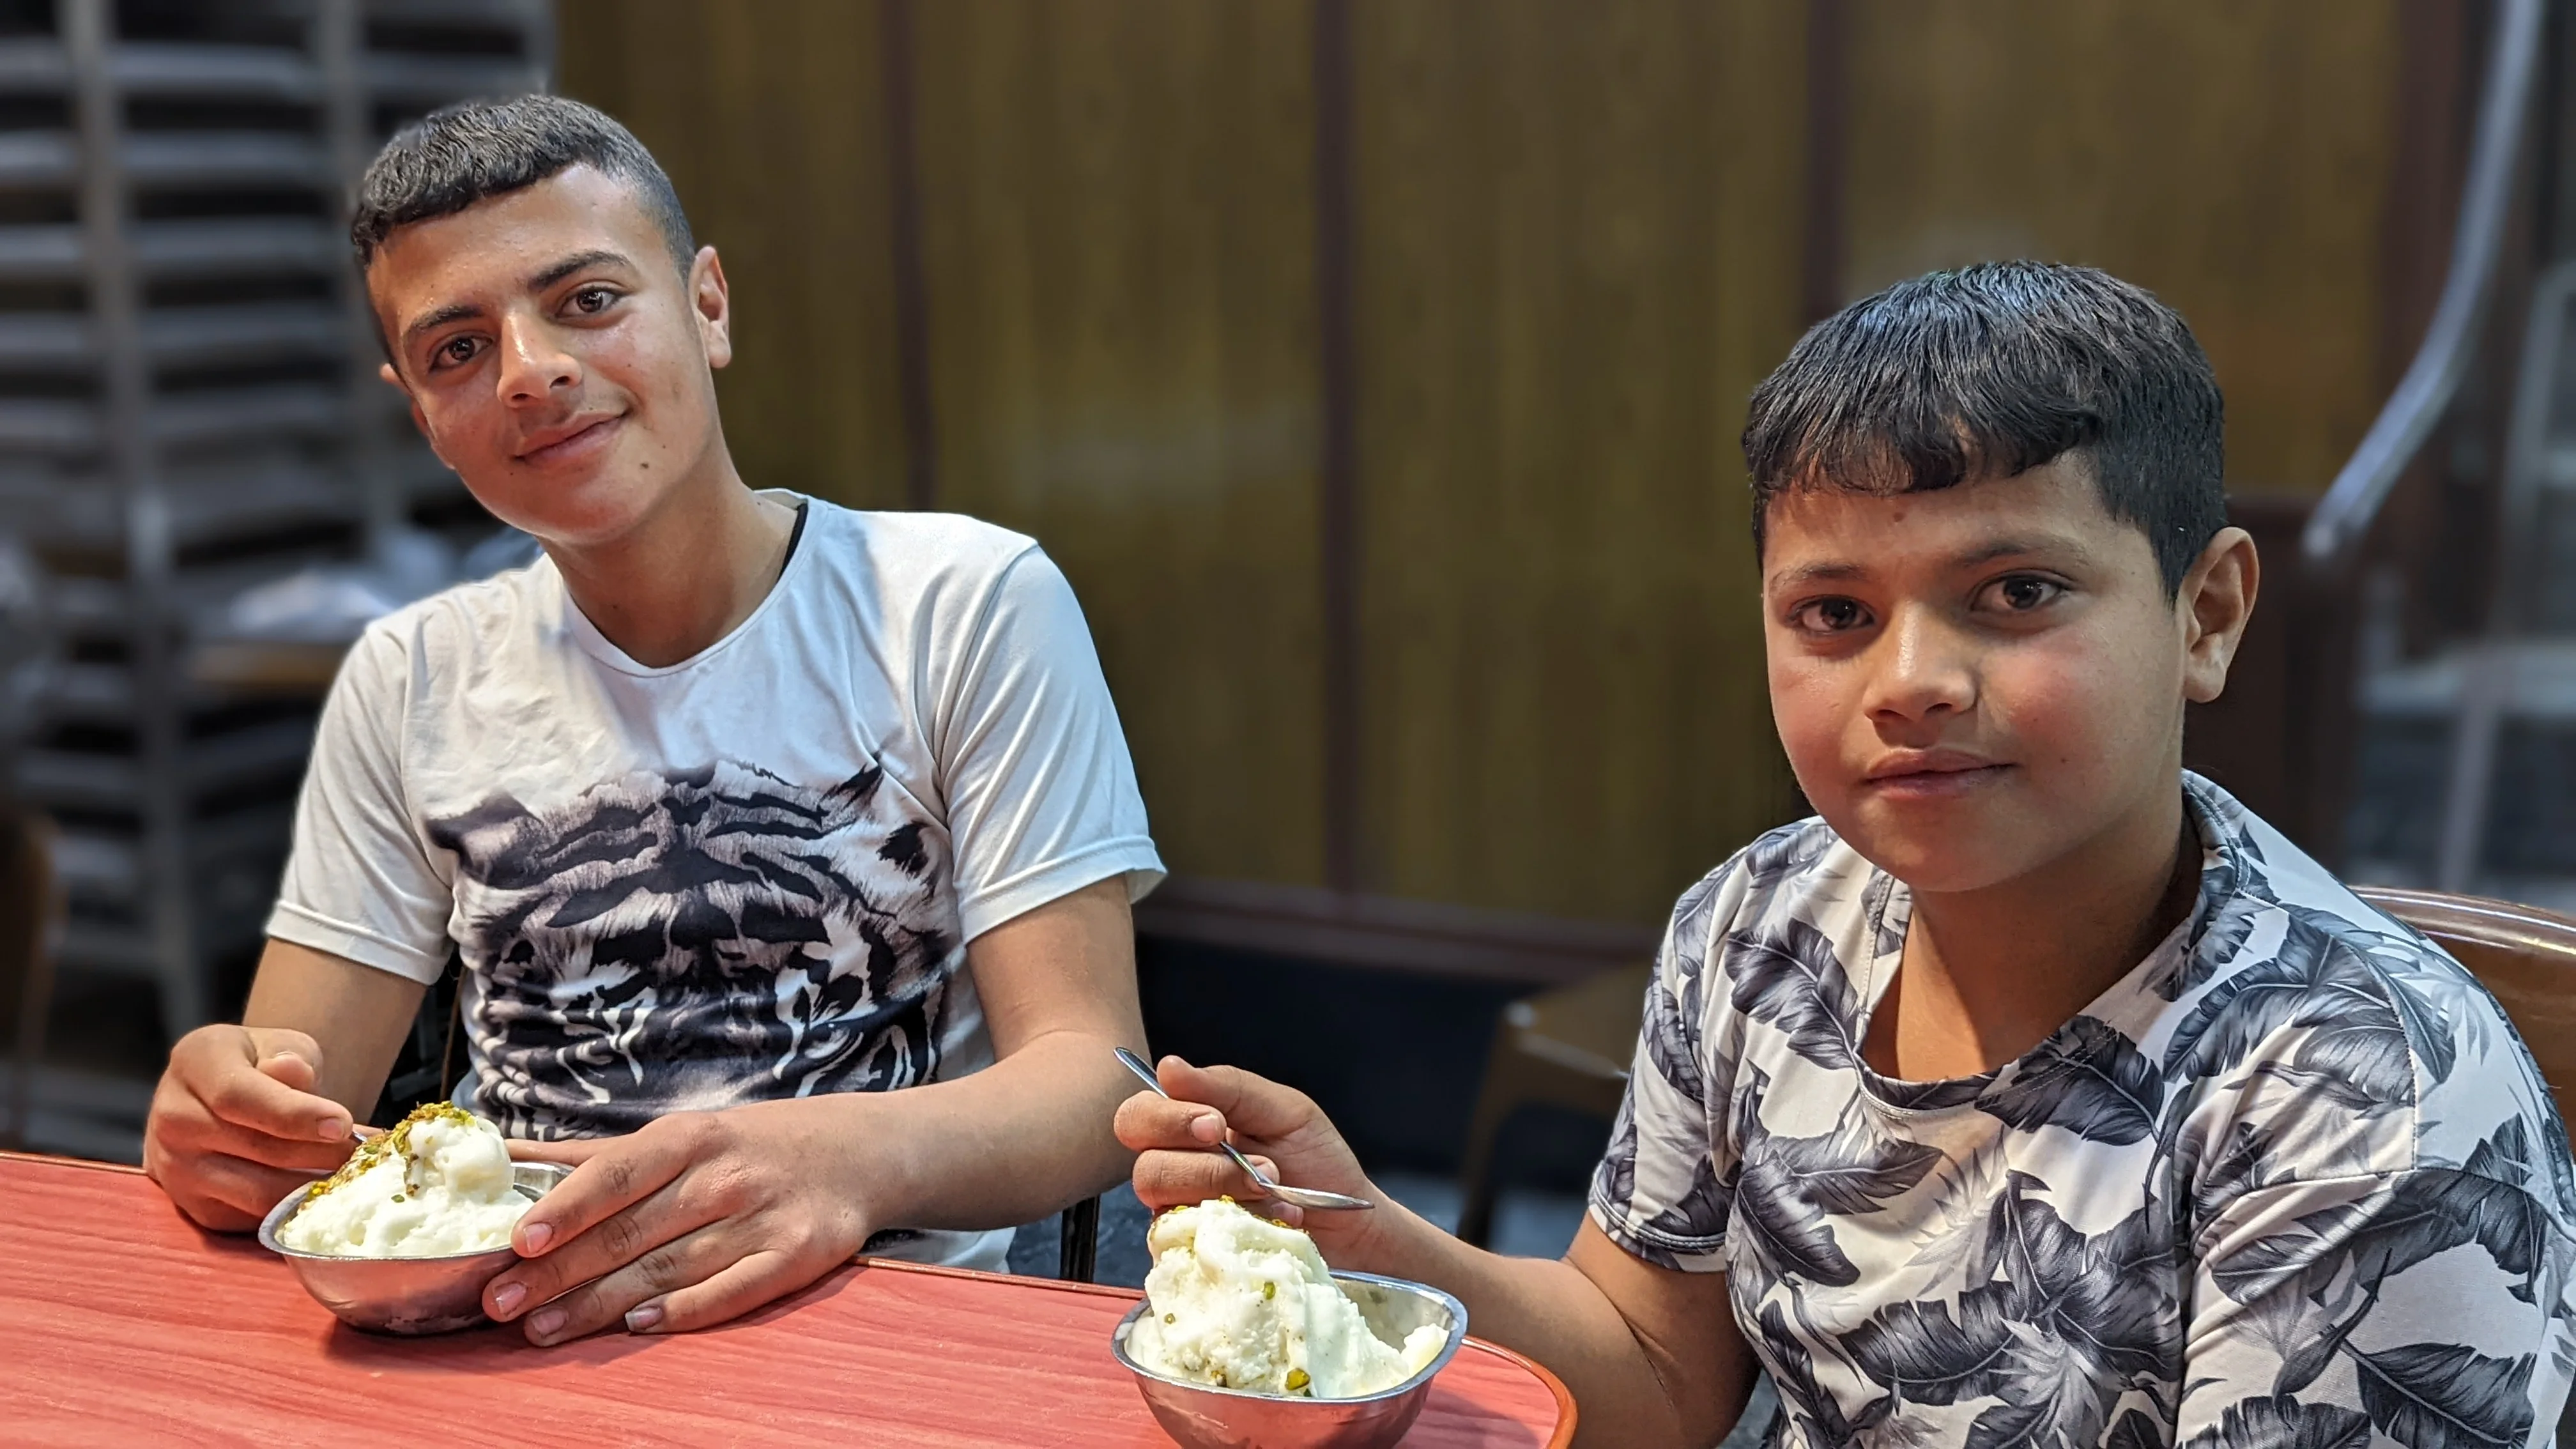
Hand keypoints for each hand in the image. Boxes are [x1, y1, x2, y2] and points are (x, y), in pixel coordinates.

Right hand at [144, 1025, 355, 1230]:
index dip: (294, 1114)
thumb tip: (292, 1071)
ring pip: (257, 1191)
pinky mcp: (194, 1207)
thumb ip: (290, 1056)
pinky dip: (297, 1209)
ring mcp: (176, 1168)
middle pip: (255, 1148)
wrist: (220, 1095)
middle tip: (365, 1152)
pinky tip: (325, 1191)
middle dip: (321, 1154)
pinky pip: (253, 1217)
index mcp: (194, 1064)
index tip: (343, 1124)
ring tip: (353, 1173)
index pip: (237, 1096)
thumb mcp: (281, 1043)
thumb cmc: (261, 1063)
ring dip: (314, 1186)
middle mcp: (174, 1117)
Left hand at [482, 1099, 872, 1345]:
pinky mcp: (797, 1256)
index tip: (516, 1240)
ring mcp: (763, 1218)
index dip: (565, 1207)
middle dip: (559, 1271)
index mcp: (692, 1137)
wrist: (859, 1153)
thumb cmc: (751, 1146)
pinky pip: (732, 1291)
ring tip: (542, 1330)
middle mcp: (726, 1176)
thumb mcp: (682, 1135)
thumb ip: (596, 1158)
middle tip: (502, 1303)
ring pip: (668, 1269)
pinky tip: (638, 1326)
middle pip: (630, 1231)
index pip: (617, 1173)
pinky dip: (684, 1310)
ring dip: (600, 1304)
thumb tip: (504, 1156)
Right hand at [1114, 1056, 1391, 1267]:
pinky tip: (1273, 1219)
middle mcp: (1177, 1172)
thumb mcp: (1283, 1110)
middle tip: (1257, 1165)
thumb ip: (1227, 1087)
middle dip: (1204, 1165)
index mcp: (1189, 1127)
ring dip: (1225, 1191)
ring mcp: (1183, 1218)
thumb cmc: (1316, 1159)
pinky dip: (1238, 1225)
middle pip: (1144, 1166)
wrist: (1350, 1218)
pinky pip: (1189, 1243)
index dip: (1168, 1120)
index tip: (1215, 1124)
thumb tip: (1168, 1068)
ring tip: (1273, 1188)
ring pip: (1166, 1206)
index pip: (1139, 1117)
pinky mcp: (1196, 1255)